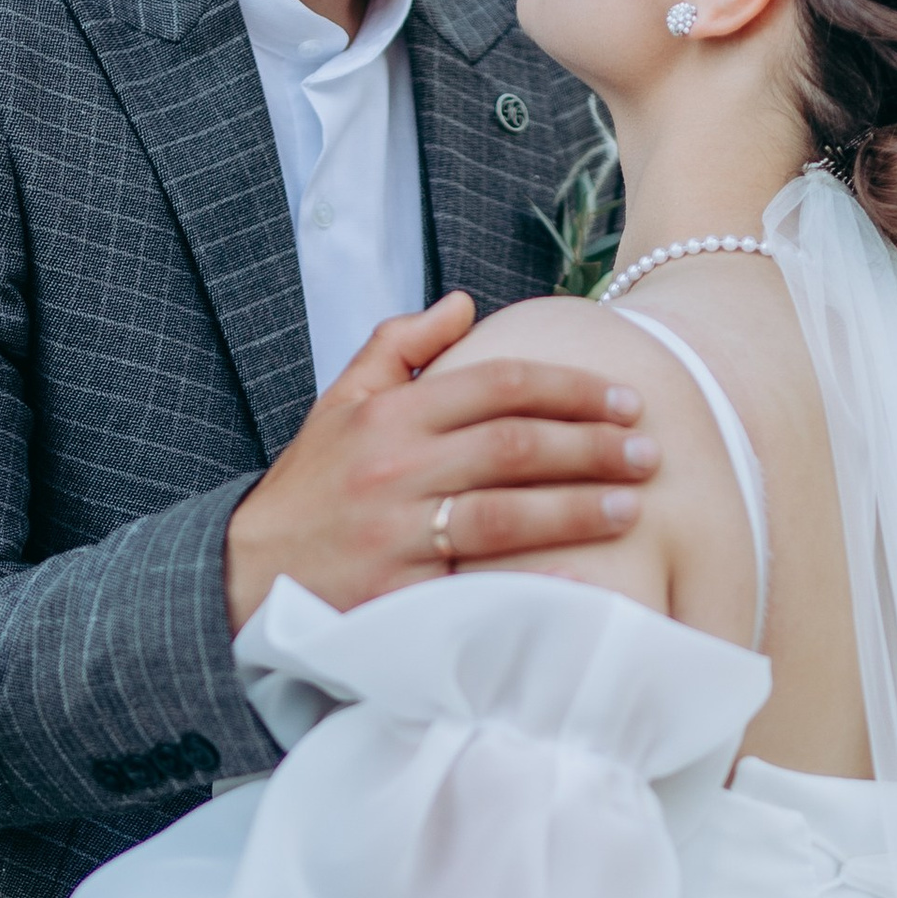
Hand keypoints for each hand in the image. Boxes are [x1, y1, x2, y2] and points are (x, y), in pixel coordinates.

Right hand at [224, 293, 655, 625]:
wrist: (246, 573)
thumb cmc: (310, 488)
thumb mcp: (340, 404)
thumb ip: (398, 345)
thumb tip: (464, 302)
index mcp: (389, 415)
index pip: (498, 384)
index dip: (570, 389)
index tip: (624, 400)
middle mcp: (393, 469)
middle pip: (514, 445)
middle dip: (591, 445)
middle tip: (649, 449)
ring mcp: (395, 533)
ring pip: (505, 512)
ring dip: (578, 506)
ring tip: (634, 504)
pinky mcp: (396, 595)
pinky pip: (480, 584)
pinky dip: (535, 580)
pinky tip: (586, 575)